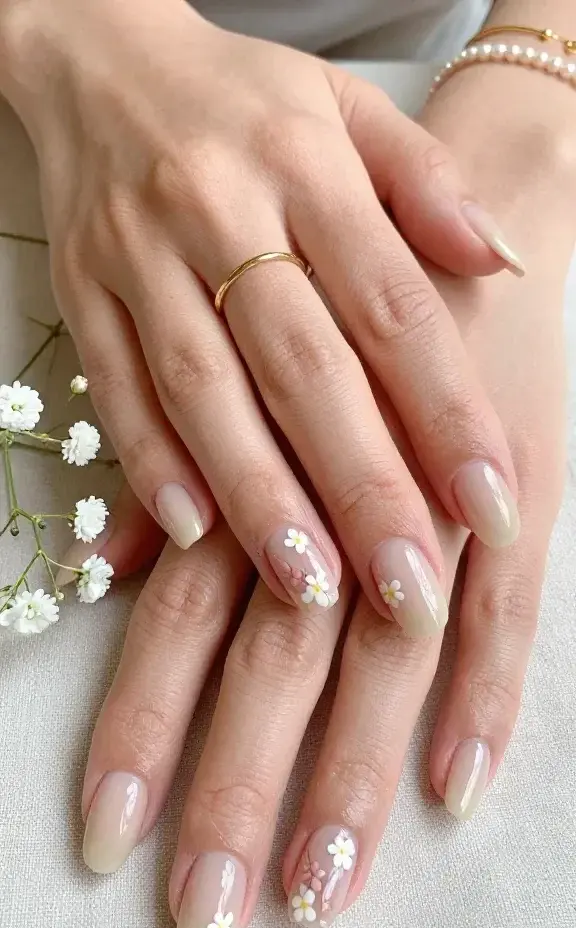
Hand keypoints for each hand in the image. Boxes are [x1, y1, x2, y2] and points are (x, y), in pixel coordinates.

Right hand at [0, 0, 522, 633]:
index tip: (491, 505)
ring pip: (205, 392)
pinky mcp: (83, 294)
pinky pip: (116, 387)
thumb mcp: (349, 109)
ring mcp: (140, 257)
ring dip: (258, 497)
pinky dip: (151, 464)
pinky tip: (191, 535)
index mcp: (307, 165)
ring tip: (309, 589)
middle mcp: (220, 211)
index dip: (447, 413)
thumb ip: (428, 184)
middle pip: (302, 368)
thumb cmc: (247, 100)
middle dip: (361, 487)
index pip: (393, 306)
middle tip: (409, 588)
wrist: (101, 61)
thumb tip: (499, 266)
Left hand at [78, 245, 564, 927]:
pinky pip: (508, 617)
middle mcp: (333, 500)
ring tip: (318, 892)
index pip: (181, 626)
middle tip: (204, 919)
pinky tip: (456, 789)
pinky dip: (485, 703)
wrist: (458, 216)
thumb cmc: (329, 310)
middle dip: (234, 794)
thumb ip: (170, 477)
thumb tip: (107, 568)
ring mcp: (435, 505)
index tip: (107, 835)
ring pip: (380, 662)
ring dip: (348, 781)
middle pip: (270, 667)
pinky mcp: (520, 500)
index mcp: (255, 472)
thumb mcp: (234, 374)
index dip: (143, 729)